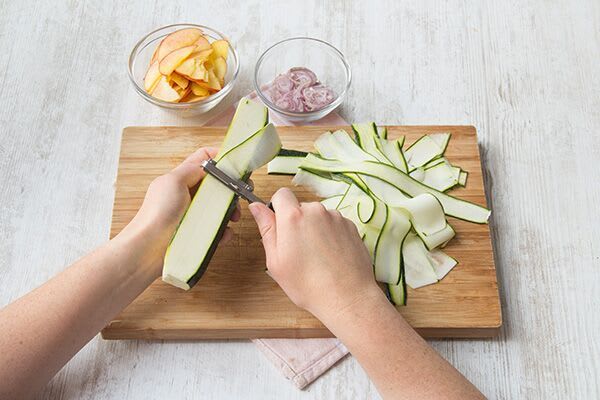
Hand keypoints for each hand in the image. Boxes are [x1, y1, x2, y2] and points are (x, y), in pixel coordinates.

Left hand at [118, 147, 240, 275]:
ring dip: (230, 211)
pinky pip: (216, 229)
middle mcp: (187, 195)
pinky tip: (223, 234)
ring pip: (219, 208)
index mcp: (181, 179)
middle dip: (230, 189)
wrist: (148, 248)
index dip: (221, 160)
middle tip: (239, 196)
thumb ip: (193, 169)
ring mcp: (192, 215)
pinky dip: (223, 231)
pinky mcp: (196, 233)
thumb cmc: (156, 214)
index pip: (203, 160)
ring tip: (233, 218)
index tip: (237, 167)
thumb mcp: (174, 181)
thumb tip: (210, 165)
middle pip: (216, 185)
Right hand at [248, 188, 381, 321]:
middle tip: (298, 251)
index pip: (281, 194)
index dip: (278, 209)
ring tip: (317, 257)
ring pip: (318, 216)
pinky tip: (331, 257)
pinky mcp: (351, 226)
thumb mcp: (276, 260)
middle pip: (301, 207)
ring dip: (315, 229)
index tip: (280, 227)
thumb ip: (266, 228)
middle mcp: (316, 211)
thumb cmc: (307, 285)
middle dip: (297, 222)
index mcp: (293, 217)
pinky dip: (331, 235)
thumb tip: (256, 206)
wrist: (347, 297)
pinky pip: (334, 224)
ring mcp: (336, 217)